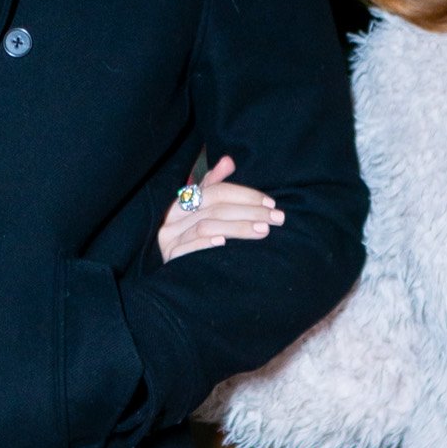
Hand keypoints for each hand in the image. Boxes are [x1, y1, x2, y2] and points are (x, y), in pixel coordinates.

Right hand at [157, 154, 284, 263]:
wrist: (181, 286)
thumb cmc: (197, 244)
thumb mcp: (206, 213)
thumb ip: (214, 186)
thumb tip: (228, 160)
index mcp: (181, 205)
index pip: (215, 191)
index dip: (244, 195)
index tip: (270, 204)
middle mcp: (172, 220)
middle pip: (214, 209)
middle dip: (249, 211)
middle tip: (276, 218)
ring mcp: (170, 240)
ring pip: (206, 226)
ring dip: (237, 227)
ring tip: (263, 231)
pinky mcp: (171, 259)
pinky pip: (188, 248)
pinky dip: (206, 244)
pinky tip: (225, 244)